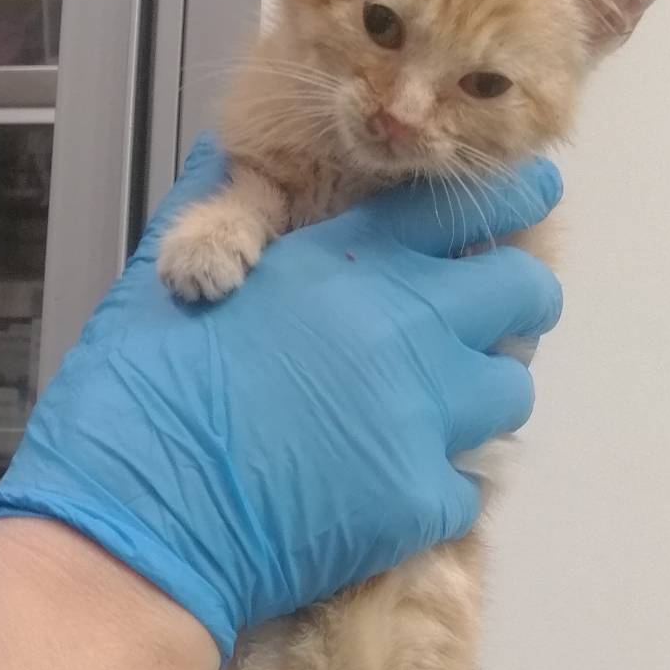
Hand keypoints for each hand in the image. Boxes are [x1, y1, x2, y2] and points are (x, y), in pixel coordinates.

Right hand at [0, 134, 562, 656]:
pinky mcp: (421, 502)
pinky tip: (388, 487)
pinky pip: (471, 486)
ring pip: (512, 390)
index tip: (527, 198)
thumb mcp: (176, 269)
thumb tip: (231, 154)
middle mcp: (411, 329)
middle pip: (526, 294)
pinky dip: (438, 484)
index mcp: (352, 262)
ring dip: (481, 392)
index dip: (512, 199)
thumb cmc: (142, 386)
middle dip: (517, 297)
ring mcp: (426, 419)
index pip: (466, 210)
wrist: (142, 515)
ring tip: (432, 408)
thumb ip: (228, 213)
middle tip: (481, 318)